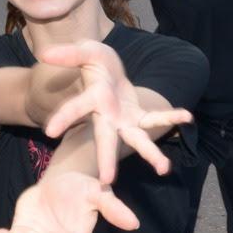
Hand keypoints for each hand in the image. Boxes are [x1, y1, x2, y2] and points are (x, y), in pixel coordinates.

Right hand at [36, 41, 191, 183]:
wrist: (109, 71)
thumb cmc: (94, 63)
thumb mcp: (86, 51)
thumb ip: (70, 53)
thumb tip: (45, 54)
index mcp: (91, 100)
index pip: (74, 109)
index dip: (63, 118)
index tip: (50, 132)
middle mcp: (106, 117)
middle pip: (105, 139)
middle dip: (107, 159)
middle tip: (107, 181)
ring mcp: (124, 120)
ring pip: (136, 140)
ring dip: (150, 154)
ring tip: (164, 169)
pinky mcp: (139, 117)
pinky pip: (157, 118)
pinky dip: (171, 117)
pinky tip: (187, 117)